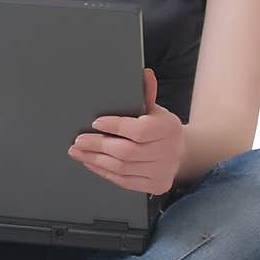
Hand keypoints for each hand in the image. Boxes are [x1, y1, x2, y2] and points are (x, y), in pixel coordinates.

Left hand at [66, 68, 183, 195]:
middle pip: (126, 152)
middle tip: (78, 141)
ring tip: (78, 152)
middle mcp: (169, 151)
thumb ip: (147, 94)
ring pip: (122, 168)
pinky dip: (104, 172)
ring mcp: (163, 171)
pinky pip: (124, 181)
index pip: (138, 130)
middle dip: (98, 146)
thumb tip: (144, 74)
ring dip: (95, 160)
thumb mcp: (156, 109)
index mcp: (169, 128)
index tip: (94, 123)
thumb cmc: (161, 128)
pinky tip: (92, 163)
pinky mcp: (156, 185)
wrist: (180, 152)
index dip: (114, 127)